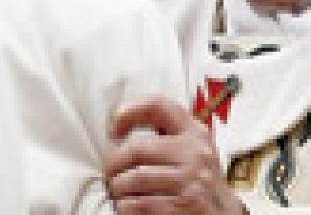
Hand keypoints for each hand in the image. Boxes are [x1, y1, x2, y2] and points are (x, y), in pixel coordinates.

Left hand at [105, 95, 244, 214]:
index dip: (128, 112)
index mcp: (194, 132)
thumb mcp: (192, 152)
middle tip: (109, 175)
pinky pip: (140, 204)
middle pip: (137, 148)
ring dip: (118, 189)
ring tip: (118, 194)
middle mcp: (195, 152)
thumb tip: (118, 136)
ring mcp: (192, 179)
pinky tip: (127, 208)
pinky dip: (126, 207)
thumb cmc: (201, 184)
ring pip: (134, 178)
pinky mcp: (187, 204)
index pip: (157, 105)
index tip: (113, 130)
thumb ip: (166, 139)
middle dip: (113, 165)